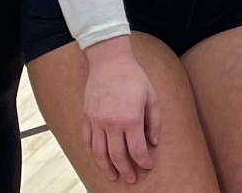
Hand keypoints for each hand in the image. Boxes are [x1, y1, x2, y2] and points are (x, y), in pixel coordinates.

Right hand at [82, 44, 160, 183]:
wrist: (109, 61)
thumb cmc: (134, 77)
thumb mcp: (152, 97)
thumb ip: (154, 122)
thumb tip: (153, 143)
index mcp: (130, 119)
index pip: (137, 150)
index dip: (143, 161)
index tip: (148, 166)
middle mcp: (111, 123)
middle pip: (117, 156)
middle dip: (125, 170)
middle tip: (130, 179)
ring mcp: (96, 121)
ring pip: (99, 153)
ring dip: (106, 167)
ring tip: (113, 176)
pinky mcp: (86, 117)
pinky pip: (87, 141)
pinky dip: (93, 153)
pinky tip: (99, 159)